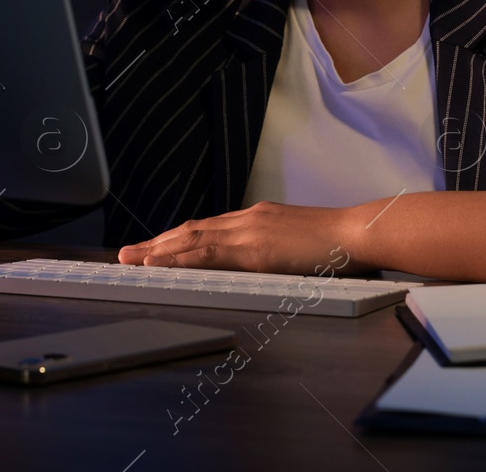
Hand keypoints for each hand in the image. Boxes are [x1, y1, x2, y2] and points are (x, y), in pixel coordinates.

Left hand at [117, 200, 363, 274]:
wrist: (358, 233)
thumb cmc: (336, 244)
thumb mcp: (296, 245)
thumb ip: (273, 251)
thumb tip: (259, 266)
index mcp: (257, 220)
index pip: (207, 229)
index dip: (178, 239)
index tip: (155, 248)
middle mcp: (248, 219)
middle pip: (192, 231)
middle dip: (158, 244)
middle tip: (127, 254)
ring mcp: (250, 229)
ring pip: (192, 239)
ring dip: (158, 250)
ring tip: (132, 259)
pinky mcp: (255, 246)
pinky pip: (209, 253)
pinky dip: (180, 258)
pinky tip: (161, 265)